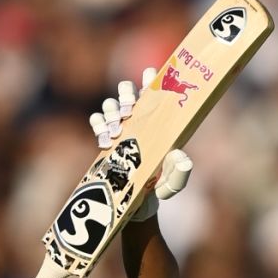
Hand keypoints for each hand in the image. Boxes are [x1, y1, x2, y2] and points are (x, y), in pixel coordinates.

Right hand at [89, 67, 191, 221]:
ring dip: (111, 111)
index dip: (151, 81)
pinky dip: (98, 124)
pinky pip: (96, 121)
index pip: (154, 96)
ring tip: (117, 130)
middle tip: (128, 111)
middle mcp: (138, 122)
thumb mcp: (170, 185)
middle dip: (125, 96)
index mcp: (157, 124)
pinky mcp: (104, 139)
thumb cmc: (156, 191)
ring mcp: (120, 129)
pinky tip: (106, 140)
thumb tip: (181, 156)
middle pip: (126, 93)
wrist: (132, 205)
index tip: (149, 73)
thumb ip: (178, 174)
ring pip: (110, 105)